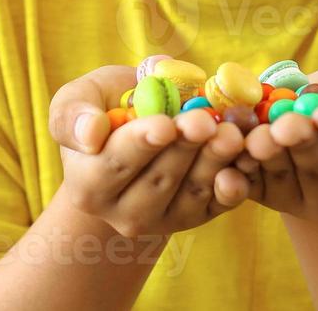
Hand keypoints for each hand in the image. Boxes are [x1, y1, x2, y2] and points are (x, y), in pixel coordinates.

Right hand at [47, 65, 253, 239]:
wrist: (137, 130)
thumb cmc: (104, 109)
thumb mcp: (78, 99)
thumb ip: (73, 114)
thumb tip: (90, 134)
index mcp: (88, 185)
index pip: (115, 165)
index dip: (142, 143)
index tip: (164, 124)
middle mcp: (123, 213)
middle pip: (159, 181)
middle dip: (185, 148)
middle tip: (206, 120)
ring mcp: (164, 219)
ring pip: (192, 193)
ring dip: (214, 162)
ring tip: (231, 133)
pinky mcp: (198, 216)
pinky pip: (218, 205)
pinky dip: (234, 184)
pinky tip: (245, 161)